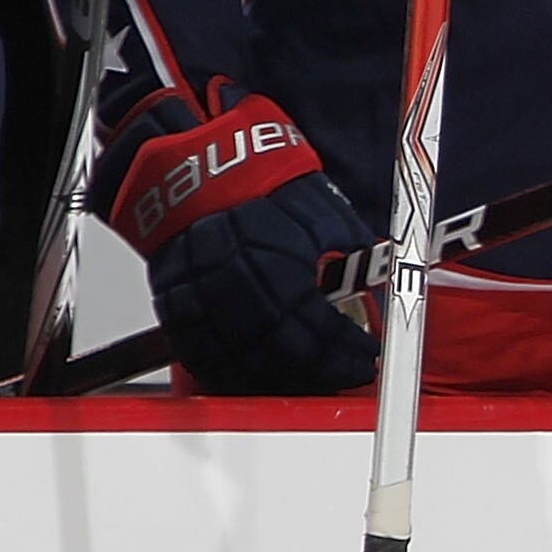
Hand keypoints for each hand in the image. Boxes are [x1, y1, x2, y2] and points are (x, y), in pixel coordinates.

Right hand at [95, 79, 377, 393]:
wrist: (196, 169)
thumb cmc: (260, 184)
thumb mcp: (322, 209)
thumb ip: (351, 250)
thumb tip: (375, 278)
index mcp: (277, 264)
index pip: (320, 329)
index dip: (347, 350)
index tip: (367, 356)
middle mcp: (237, 289)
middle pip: (283, 354)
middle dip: (321, 371)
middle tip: (346, 373)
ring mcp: (200, 302)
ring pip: (242, 364)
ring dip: (281, 381)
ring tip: (311, 380)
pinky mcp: (175, 308)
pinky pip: (203, 359)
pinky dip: (235, 376)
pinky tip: (261, 377)